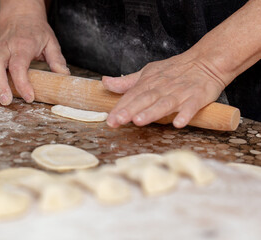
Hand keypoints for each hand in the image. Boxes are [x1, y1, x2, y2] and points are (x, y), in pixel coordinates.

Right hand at [0, 15, 68, 104]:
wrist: (21, 18)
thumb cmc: (36, 33)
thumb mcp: (51, 43)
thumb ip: (57, 61)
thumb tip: (64, 77)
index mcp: (23, 45)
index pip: (19, 65)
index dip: (22, 83)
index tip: (28, 97)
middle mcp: (5, 46)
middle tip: (6, 101)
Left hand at [103, 51, 226, 128]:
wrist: (206, 61)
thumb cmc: (174, 70)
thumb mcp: (147, 73)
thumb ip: (126, 82)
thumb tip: (105, 82)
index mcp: (149, 82)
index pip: (131, 96)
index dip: (120, 108)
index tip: (110, 120)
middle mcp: (162, 88)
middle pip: (144, 100)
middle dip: (130, 110)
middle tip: (118, 121)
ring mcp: (180, 93)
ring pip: (164, 104)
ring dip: (152, 112)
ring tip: (139, 121)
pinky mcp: (198, 97)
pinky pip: (192, 107)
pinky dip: (186, 114)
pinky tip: (179, 123)